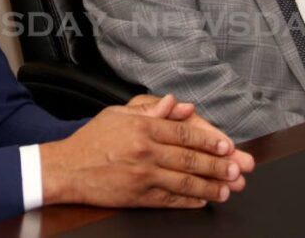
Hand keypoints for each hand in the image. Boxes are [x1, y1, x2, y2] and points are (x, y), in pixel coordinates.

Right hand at [40, 94, 252, 208]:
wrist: (67, 169)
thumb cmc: (92, 140)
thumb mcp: (118, 114)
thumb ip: (150, 109)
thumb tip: (179, 104)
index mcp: (142, 127)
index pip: (184, 133)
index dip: (209, 140)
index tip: (227, 145)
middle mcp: (145, 151)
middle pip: (190, 158)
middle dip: (218, 165)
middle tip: (237, 168)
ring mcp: (142, 176)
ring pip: (185, 181)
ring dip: (210, 186)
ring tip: (227, 188)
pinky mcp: (138, 196)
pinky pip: (170, 199)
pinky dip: (189, 200)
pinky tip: (203, 200)